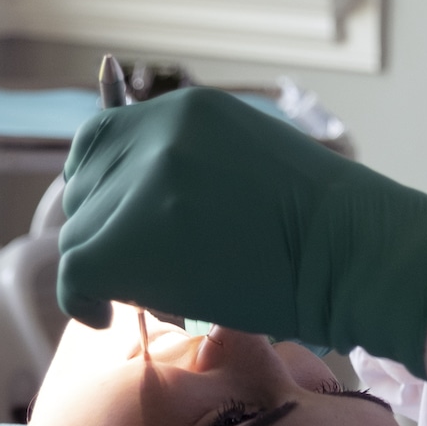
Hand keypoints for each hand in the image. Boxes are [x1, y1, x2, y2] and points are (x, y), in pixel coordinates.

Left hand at [57, 86, 426, 375]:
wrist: (351, 250)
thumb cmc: (320, 223)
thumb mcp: (248, 157)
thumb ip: (190, 162)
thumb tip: (139, 199)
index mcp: (187, 108)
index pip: (100, 137)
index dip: (96, 183)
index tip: (108, 219)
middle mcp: (158, 133)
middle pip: (85, 187)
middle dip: (100, 230)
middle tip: (135, 268)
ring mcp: (143, 182)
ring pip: (80, 233)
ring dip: (103, 269)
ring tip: (152, 292)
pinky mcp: (130, 237)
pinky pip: (75, 271)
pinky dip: (82, 299)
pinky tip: (105, 316)